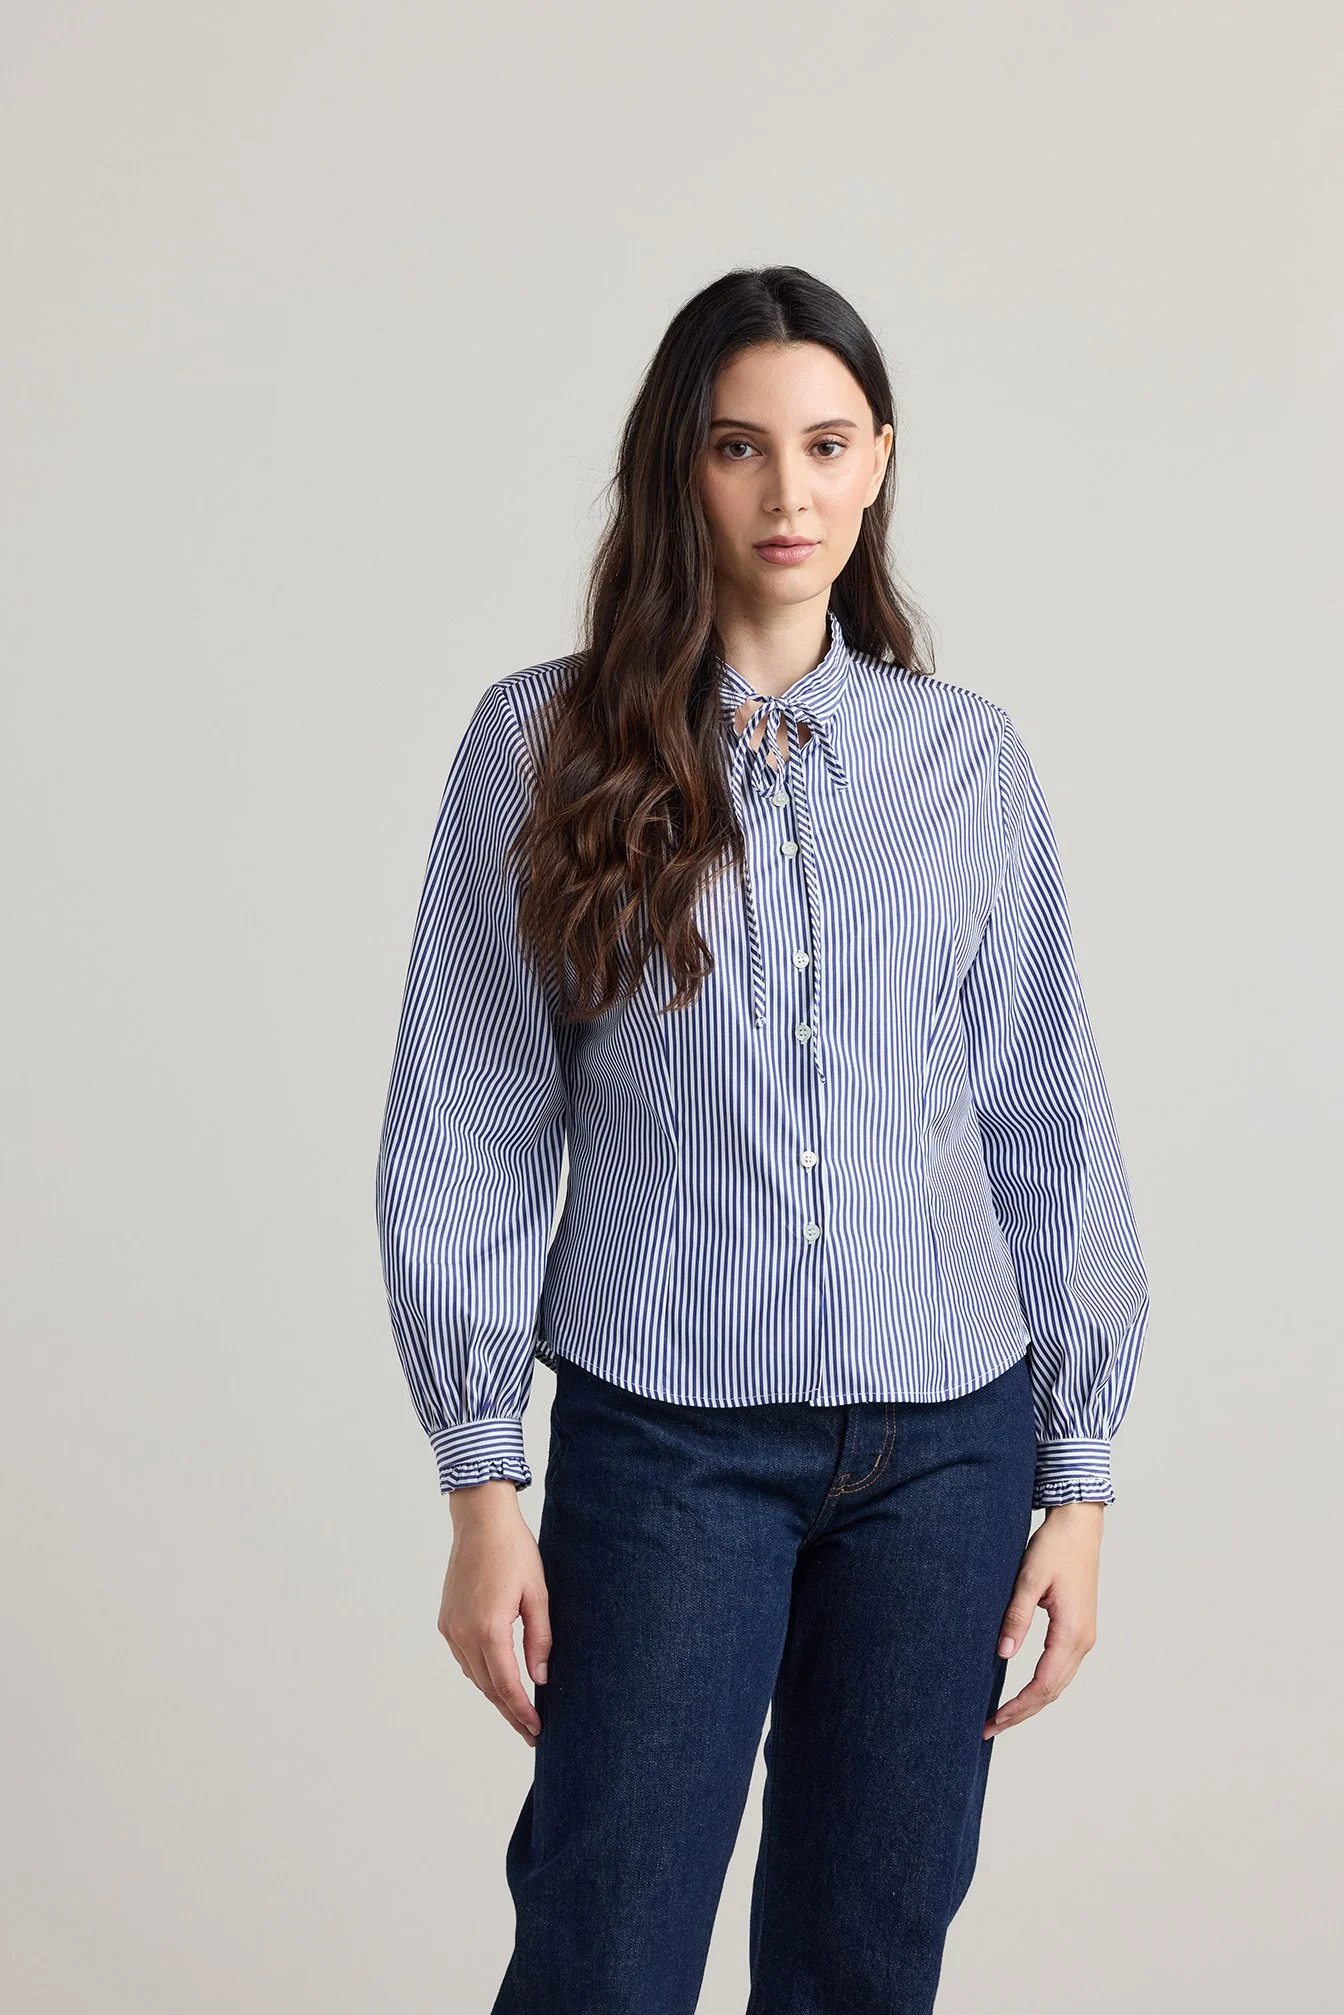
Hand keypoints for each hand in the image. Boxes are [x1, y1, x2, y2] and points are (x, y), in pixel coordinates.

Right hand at [439, 1479, 551, 1746]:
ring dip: (495, 1694)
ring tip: (518, 1710)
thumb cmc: (514, 1551)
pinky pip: (464, 1659)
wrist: (480, 1521)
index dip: (522, 1712)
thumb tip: (540, 1679)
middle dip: (510, 1712)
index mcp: (489, 1629)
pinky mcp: (446, 1621)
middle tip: (530, 1732)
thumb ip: (540, 1639)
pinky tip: (498, 1677)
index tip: (536, 1730)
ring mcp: (451, 1629)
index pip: (507, 1686)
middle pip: (489, 1688)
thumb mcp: (538, 1594)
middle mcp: (464, 1634)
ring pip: (475, 1676)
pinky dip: (482, 1674)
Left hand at [983, 1501, 1102, 1737]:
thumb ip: (1016, 1617)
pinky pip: (1060, 1669)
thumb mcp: (1029, 1579)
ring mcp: (1084, 1637)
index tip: (994, 1720)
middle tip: (989, 1728)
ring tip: (1002, 1717)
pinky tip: (1023, 1692)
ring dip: (1032, 1703)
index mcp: (1072, 1632)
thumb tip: (1003, 1654)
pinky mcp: (1079, 1630)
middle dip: (1022, 1713)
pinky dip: (1041, 1687)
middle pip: (1052, 1691)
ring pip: (1058, 1683)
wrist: (1080, 1525)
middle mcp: (1083, 1641)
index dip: (1018, 1707)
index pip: (1043, 1684)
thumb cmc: (1055, 1547)